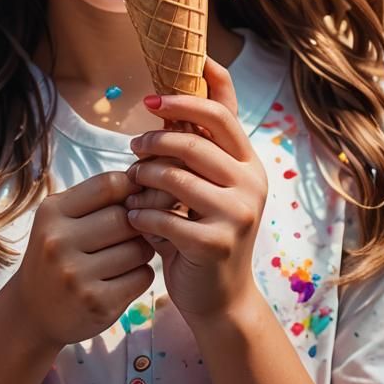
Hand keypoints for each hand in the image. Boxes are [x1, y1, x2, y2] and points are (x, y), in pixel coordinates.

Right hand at [8, 170, 154, 348]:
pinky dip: (141, 274)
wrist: (32, 313)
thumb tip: (143, 179)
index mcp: (52, 213)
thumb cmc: (55, 256)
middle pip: (125, 218)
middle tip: (135, 231)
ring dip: (142, 250)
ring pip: (138, 249)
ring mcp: (76, 276)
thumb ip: (95, 199)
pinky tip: (125, 276)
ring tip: (128, 254)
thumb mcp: (60, 219)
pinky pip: (141, 277)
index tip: (137, 196)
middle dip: (138, 223)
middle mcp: (59, 242)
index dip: (132, 187)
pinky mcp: (97, 304)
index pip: (108, 185)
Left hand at [124, 56, 268, 324]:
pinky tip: (135, 218)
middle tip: (134, 145)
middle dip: (155, 139)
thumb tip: (180, 87)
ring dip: (144, 177)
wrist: (220, 297)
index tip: (153, 95)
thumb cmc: (206, 230)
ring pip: (175, 176)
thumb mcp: (209, 184)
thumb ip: (199, 144)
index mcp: (248, 162)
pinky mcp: (216, 243)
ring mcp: (238, 213)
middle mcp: (251, 182)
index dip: (188, 95)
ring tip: (133, 184)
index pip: (222, 112)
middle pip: (194, 139)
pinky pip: (165, 217)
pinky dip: (142, 215)